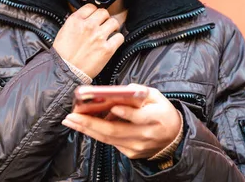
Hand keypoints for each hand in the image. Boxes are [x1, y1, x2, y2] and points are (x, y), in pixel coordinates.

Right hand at [53, 4, 123, 78]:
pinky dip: (117, 39)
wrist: (65, 71)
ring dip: (112, 27)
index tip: (94, 17)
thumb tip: (87, 18)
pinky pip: (119, 37)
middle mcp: (88, 26)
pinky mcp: (107, 49)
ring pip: (114, 22)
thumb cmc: (63, 53)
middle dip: (104, 18)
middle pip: (104, 12)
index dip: (94, 12)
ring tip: (109, 33)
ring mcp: (98, 37)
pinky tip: (112, 43)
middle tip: (103, 25)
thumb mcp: (64, 30)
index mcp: (76, 20)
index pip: (91, 6)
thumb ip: (77, 22)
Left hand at [61, 84, 181, 159]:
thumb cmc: (162, 112)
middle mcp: (145, 135)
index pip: (139, 117)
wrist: (173, 137)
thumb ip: (140, 92)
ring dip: (86, 129)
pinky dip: (95, 133)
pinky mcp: (132, 153)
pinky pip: (110, 142)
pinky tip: (83, 125)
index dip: (125, 113)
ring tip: (70, 121)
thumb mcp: (156, 97)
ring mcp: (137, 146)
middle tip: (72, 116)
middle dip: (90, 123)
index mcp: (155, 118)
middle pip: (114, 130)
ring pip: (108, 138)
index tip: (111, 107)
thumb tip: (121, 90)